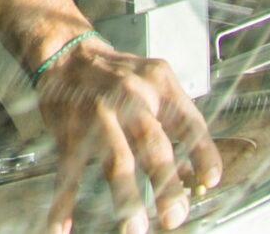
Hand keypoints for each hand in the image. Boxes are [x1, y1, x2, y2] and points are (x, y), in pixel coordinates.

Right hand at [38, 34, 220, 233]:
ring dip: (125, 197)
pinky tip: (60, 228)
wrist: (66, 53)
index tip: (209, 182)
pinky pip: (67, 170)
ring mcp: (96, 115)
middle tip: (173, 217)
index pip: (189, 123)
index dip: (203, 154)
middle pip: (151, 143)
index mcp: (158, 86)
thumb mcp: (158, 86)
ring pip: (114, 159)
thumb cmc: (120, 76)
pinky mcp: (68, 130)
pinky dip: (63, 202)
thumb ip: (180, 126)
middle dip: (165, 184)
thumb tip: (199, 178)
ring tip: (133, 228)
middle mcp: (129, 98)